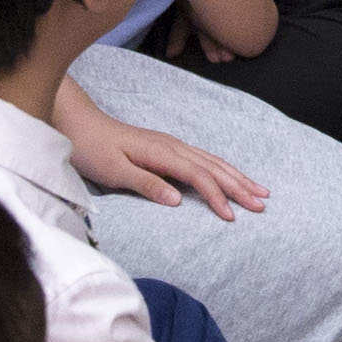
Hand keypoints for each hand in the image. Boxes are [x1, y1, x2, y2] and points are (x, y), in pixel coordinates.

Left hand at [59, 86, 269, 219]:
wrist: (78, 124)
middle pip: (214, 167)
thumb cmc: (93, 149)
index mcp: (162, 152)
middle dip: (240, 185)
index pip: (198, 176)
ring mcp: (171, 145)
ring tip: (259, 190)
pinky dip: (222, 169)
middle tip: (262, 204)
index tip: (232, 217)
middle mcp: (172, 146)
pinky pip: (203, 159)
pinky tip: (231, 176)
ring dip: (237, 176)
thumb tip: (178, 200)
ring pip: (212, 161)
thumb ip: (146, 184)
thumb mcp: (114, 171)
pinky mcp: (167, 148)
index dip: (217, 197)